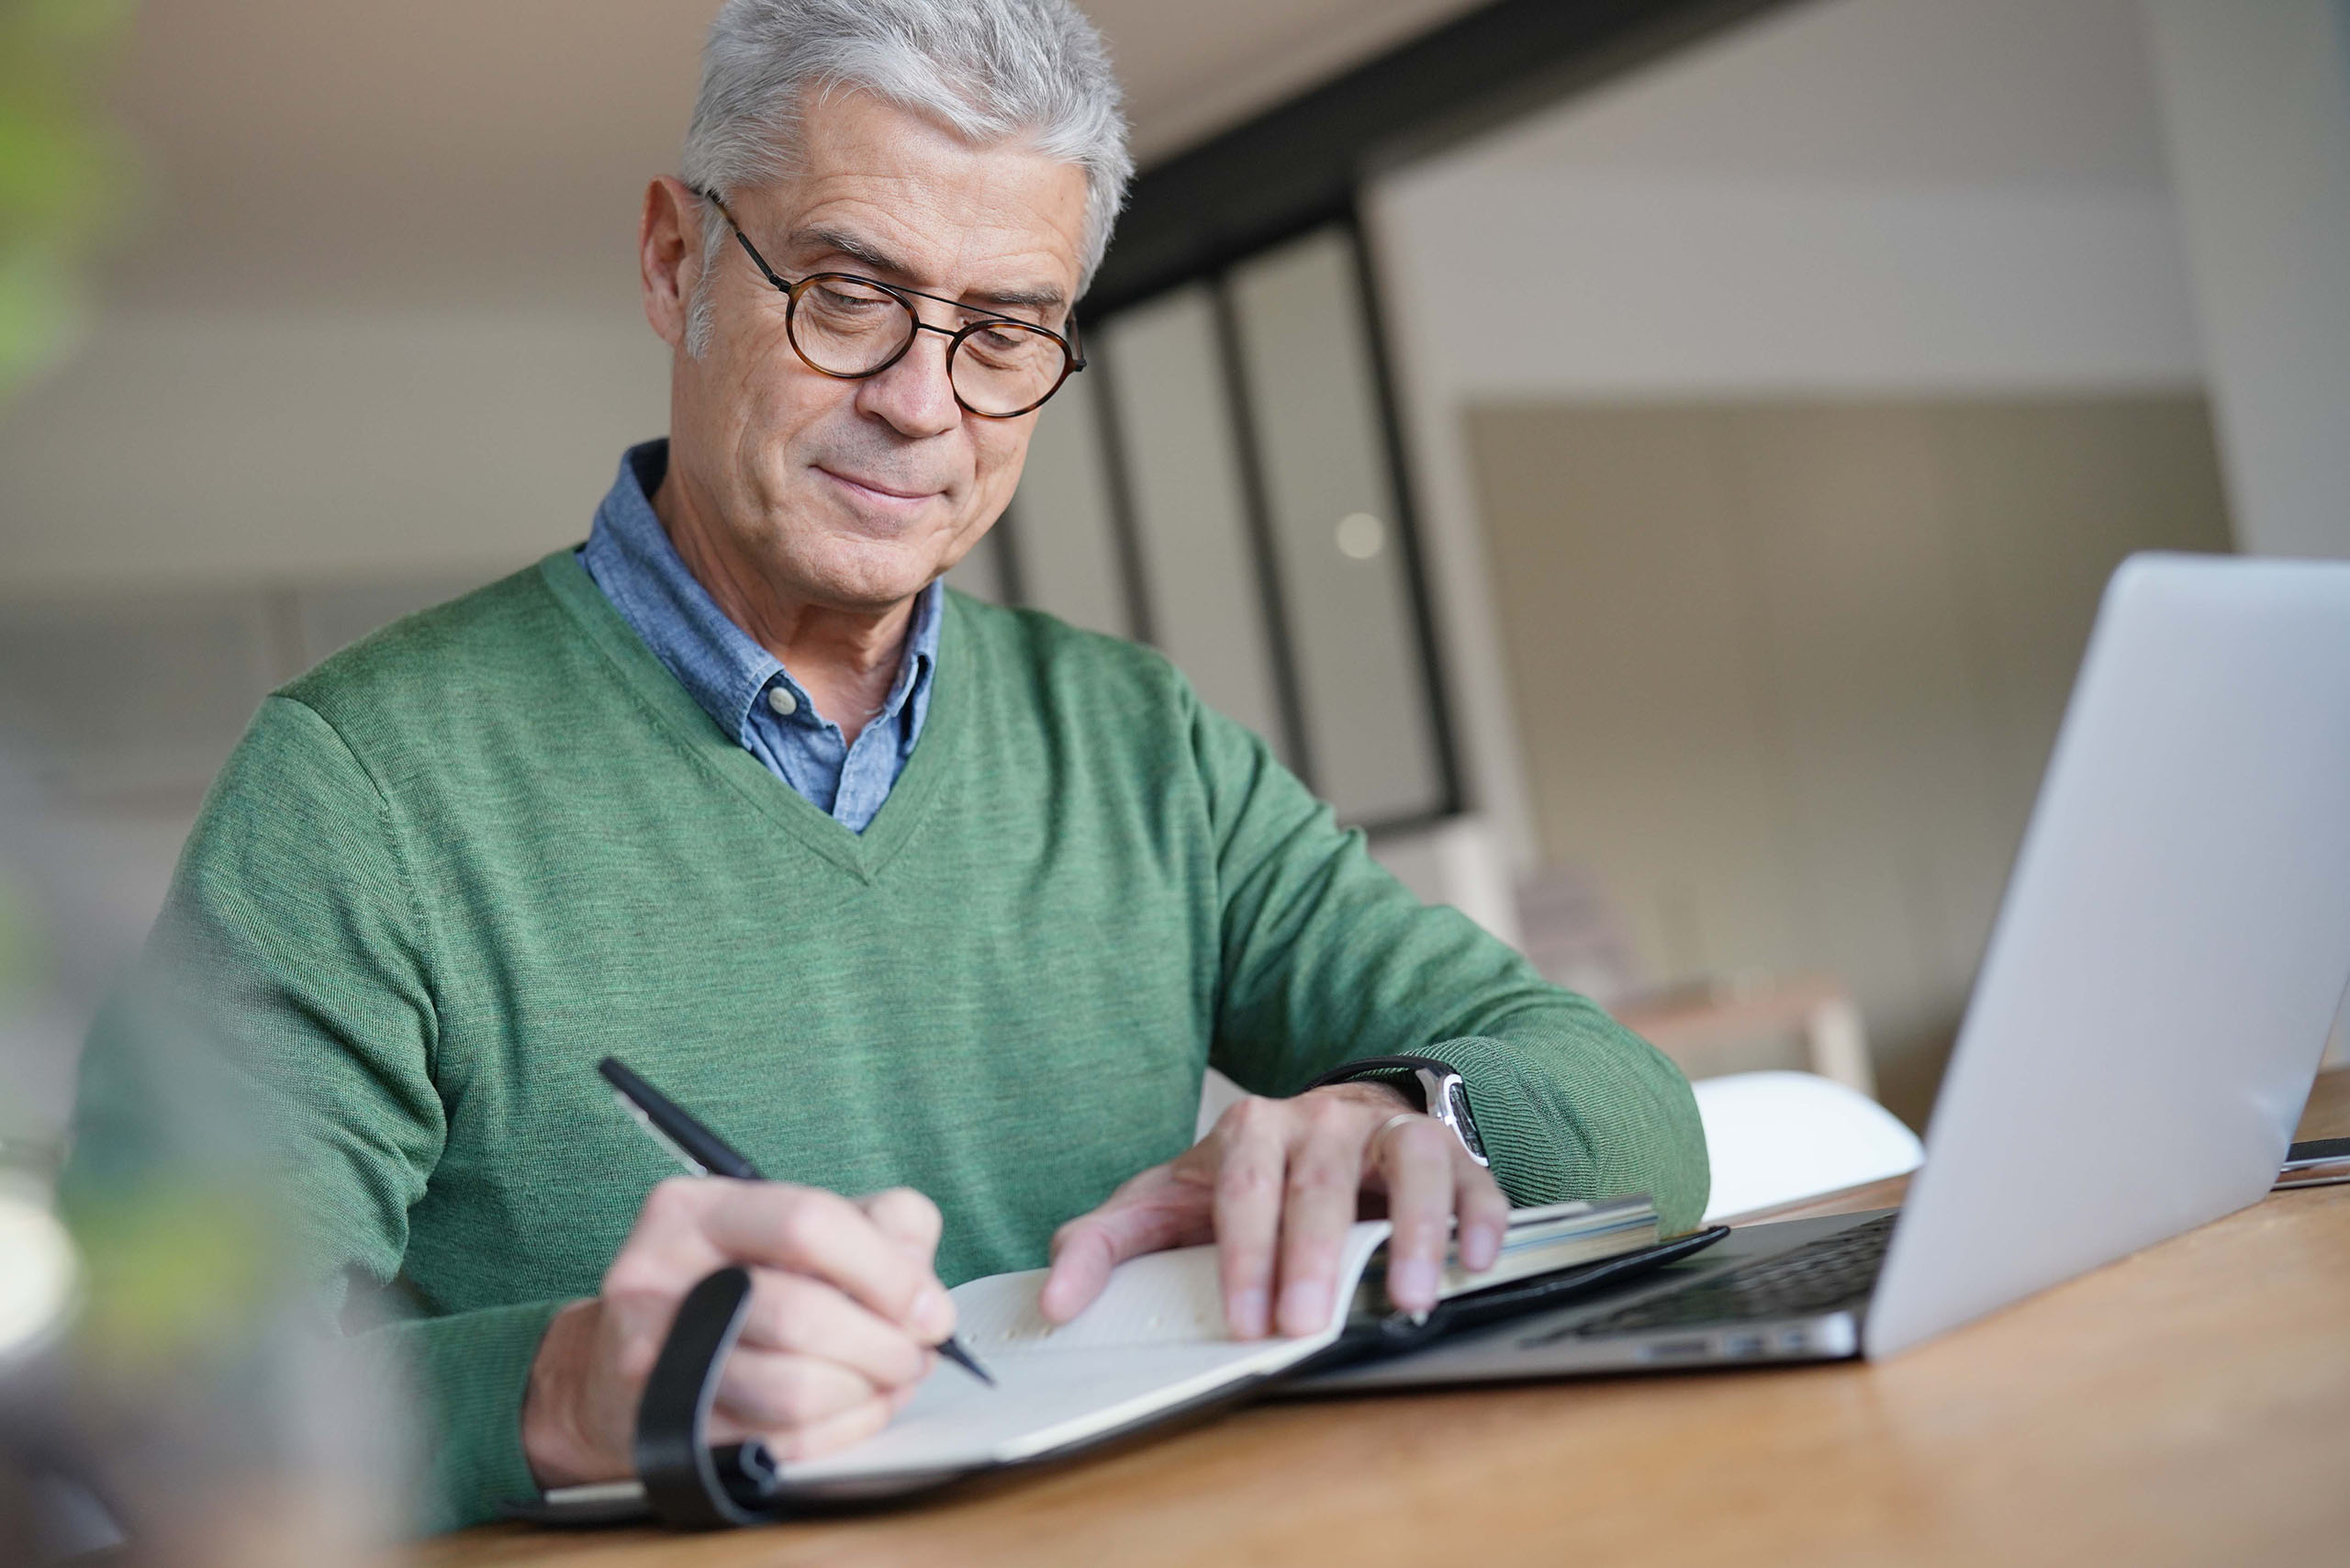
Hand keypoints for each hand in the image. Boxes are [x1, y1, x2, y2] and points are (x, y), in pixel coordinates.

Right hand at [521, 1179, 954, 1486]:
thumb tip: (925, 1292)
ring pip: (791, 1389)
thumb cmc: (732, 1288)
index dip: (886, 1272)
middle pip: (801, 1314)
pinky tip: (854, 1414)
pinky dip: (836, 1434)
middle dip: (882, 1345)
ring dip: (863, 1395)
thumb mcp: (799, 1232)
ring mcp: (652, 1358)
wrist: (619, 1371)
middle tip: (915, 1357)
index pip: (809, 1223)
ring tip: (887, 1384)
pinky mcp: (664, 1430)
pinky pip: (777, 1442)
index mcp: (695, 1210)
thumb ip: (880, 1230)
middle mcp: (657, 1275)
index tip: (929, 1309)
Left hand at [1037, 1082, 1509, 1338]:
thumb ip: (1107, 1245)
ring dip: (1410, 1230)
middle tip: (1305, 1324)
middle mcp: (1322, 1121)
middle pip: (1320, 1182)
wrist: (1330, 1123)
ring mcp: (1388, 1133)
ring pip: (1408, 1162)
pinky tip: (1477, 1260)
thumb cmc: (1247, 1180)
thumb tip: (1055, 1299)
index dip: (1245, 1254)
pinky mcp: (1446, 1150)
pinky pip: (1472, 1173)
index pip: (1243, 1188)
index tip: (1246, 1321)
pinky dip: (1479, 1212)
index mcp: (1251, 1131)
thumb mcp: (1167, 1203)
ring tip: (1407, 1298)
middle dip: (1313, 1254)